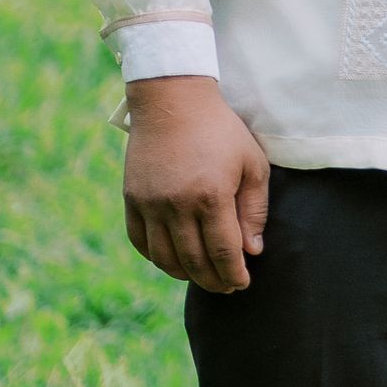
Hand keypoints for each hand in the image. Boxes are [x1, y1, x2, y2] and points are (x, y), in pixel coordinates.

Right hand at [123, 76, 270, 292]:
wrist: (172, 99)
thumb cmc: (220, 130)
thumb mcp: (252, 163)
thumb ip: (254, 210)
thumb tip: (251, 251)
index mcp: (212, 196)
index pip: (224, 253)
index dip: (234, 274)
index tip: (243, 283)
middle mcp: (177, 205)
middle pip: (195, 261)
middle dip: (213, 281)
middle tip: (226, 287)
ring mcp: (150, 204)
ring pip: (165, 258)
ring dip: (185, 274)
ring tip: (201, 276)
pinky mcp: (132, 199)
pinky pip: (140, 242)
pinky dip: (156, 258)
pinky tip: (173, 259)